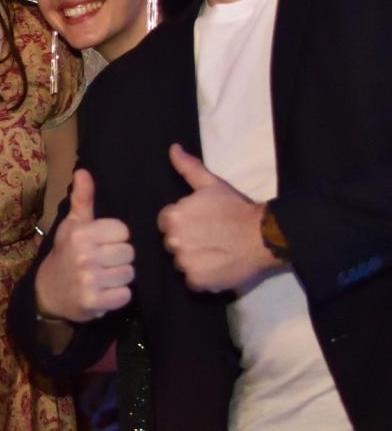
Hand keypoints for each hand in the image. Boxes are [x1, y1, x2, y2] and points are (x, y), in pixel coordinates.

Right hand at [34, 169, 134, 322]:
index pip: (123, 231)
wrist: (48, 292)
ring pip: (129, 274)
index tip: (102, 243)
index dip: (115, 238)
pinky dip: (118, 295)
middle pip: (129, 253)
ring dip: (120, 277)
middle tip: (104, 262)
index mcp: (81, 233)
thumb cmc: (65, 253)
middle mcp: (85, 255)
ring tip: (104, 277)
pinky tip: (105, 292)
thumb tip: (84, 171)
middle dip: (120, 258)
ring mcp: (90, 280)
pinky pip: (125, 295)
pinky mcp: (95, 302)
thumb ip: (82, 199)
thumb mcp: (72, 225)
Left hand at [157, 144, 277, 292]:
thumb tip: (172, 148)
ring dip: (194, 259)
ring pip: (181, 262)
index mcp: (173, 217)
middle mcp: (174, 241)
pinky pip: (192, 281)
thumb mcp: (212, 184)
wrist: (264, 236)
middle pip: (172, 243)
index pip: (166, 223)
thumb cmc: (236, 208)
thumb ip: (188, 167)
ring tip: (216, 251)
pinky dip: (202, 277)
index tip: (201, 223)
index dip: (183, 223)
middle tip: (211, 237)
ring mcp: (185, 263)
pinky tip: (218, 266)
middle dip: (187, 241)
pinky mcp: (198, 281)